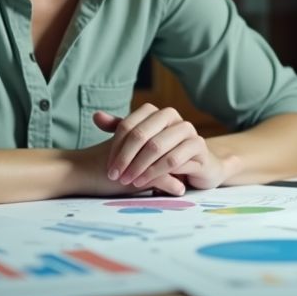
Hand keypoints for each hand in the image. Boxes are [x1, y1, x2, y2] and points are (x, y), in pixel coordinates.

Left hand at [92, 105, 240, 194]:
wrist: (200, 165)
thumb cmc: (167, 153)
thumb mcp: (144, 141)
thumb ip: (122, 129)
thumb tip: (96, 116)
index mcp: (156, 112)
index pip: (128, 125)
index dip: (116, 147)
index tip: (109, 167)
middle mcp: (172, 117)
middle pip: (141, 135)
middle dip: (126, 158)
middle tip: (115, 177)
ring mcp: (187, 131)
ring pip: (157, 147)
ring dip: (140, 167)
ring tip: (129, 182)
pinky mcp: (199, 147)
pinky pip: (174, 160)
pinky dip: (156, 173)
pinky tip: (146, 183)